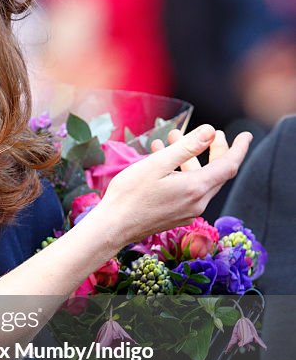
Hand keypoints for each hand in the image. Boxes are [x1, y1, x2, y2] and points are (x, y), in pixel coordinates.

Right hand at [98, 124, 250, 247]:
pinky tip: (162, 159)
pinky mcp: (177, 216)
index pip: (229, 166)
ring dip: (191, 158)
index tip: (246, 135)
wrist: (112, 227)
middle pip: (217, 173)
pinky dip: (181, 172)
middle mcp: (197, 202)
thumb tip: (210, 132)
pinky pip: (188, 190)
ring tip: (172, 138)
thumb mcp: (157, 165)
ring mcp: (188, 211)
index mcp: (196, 188)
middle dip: (215, 150)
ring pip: (200, 180)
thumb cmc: (130, 195)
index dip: (239, 148)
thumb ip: (187, 147)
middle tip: (211, 133)